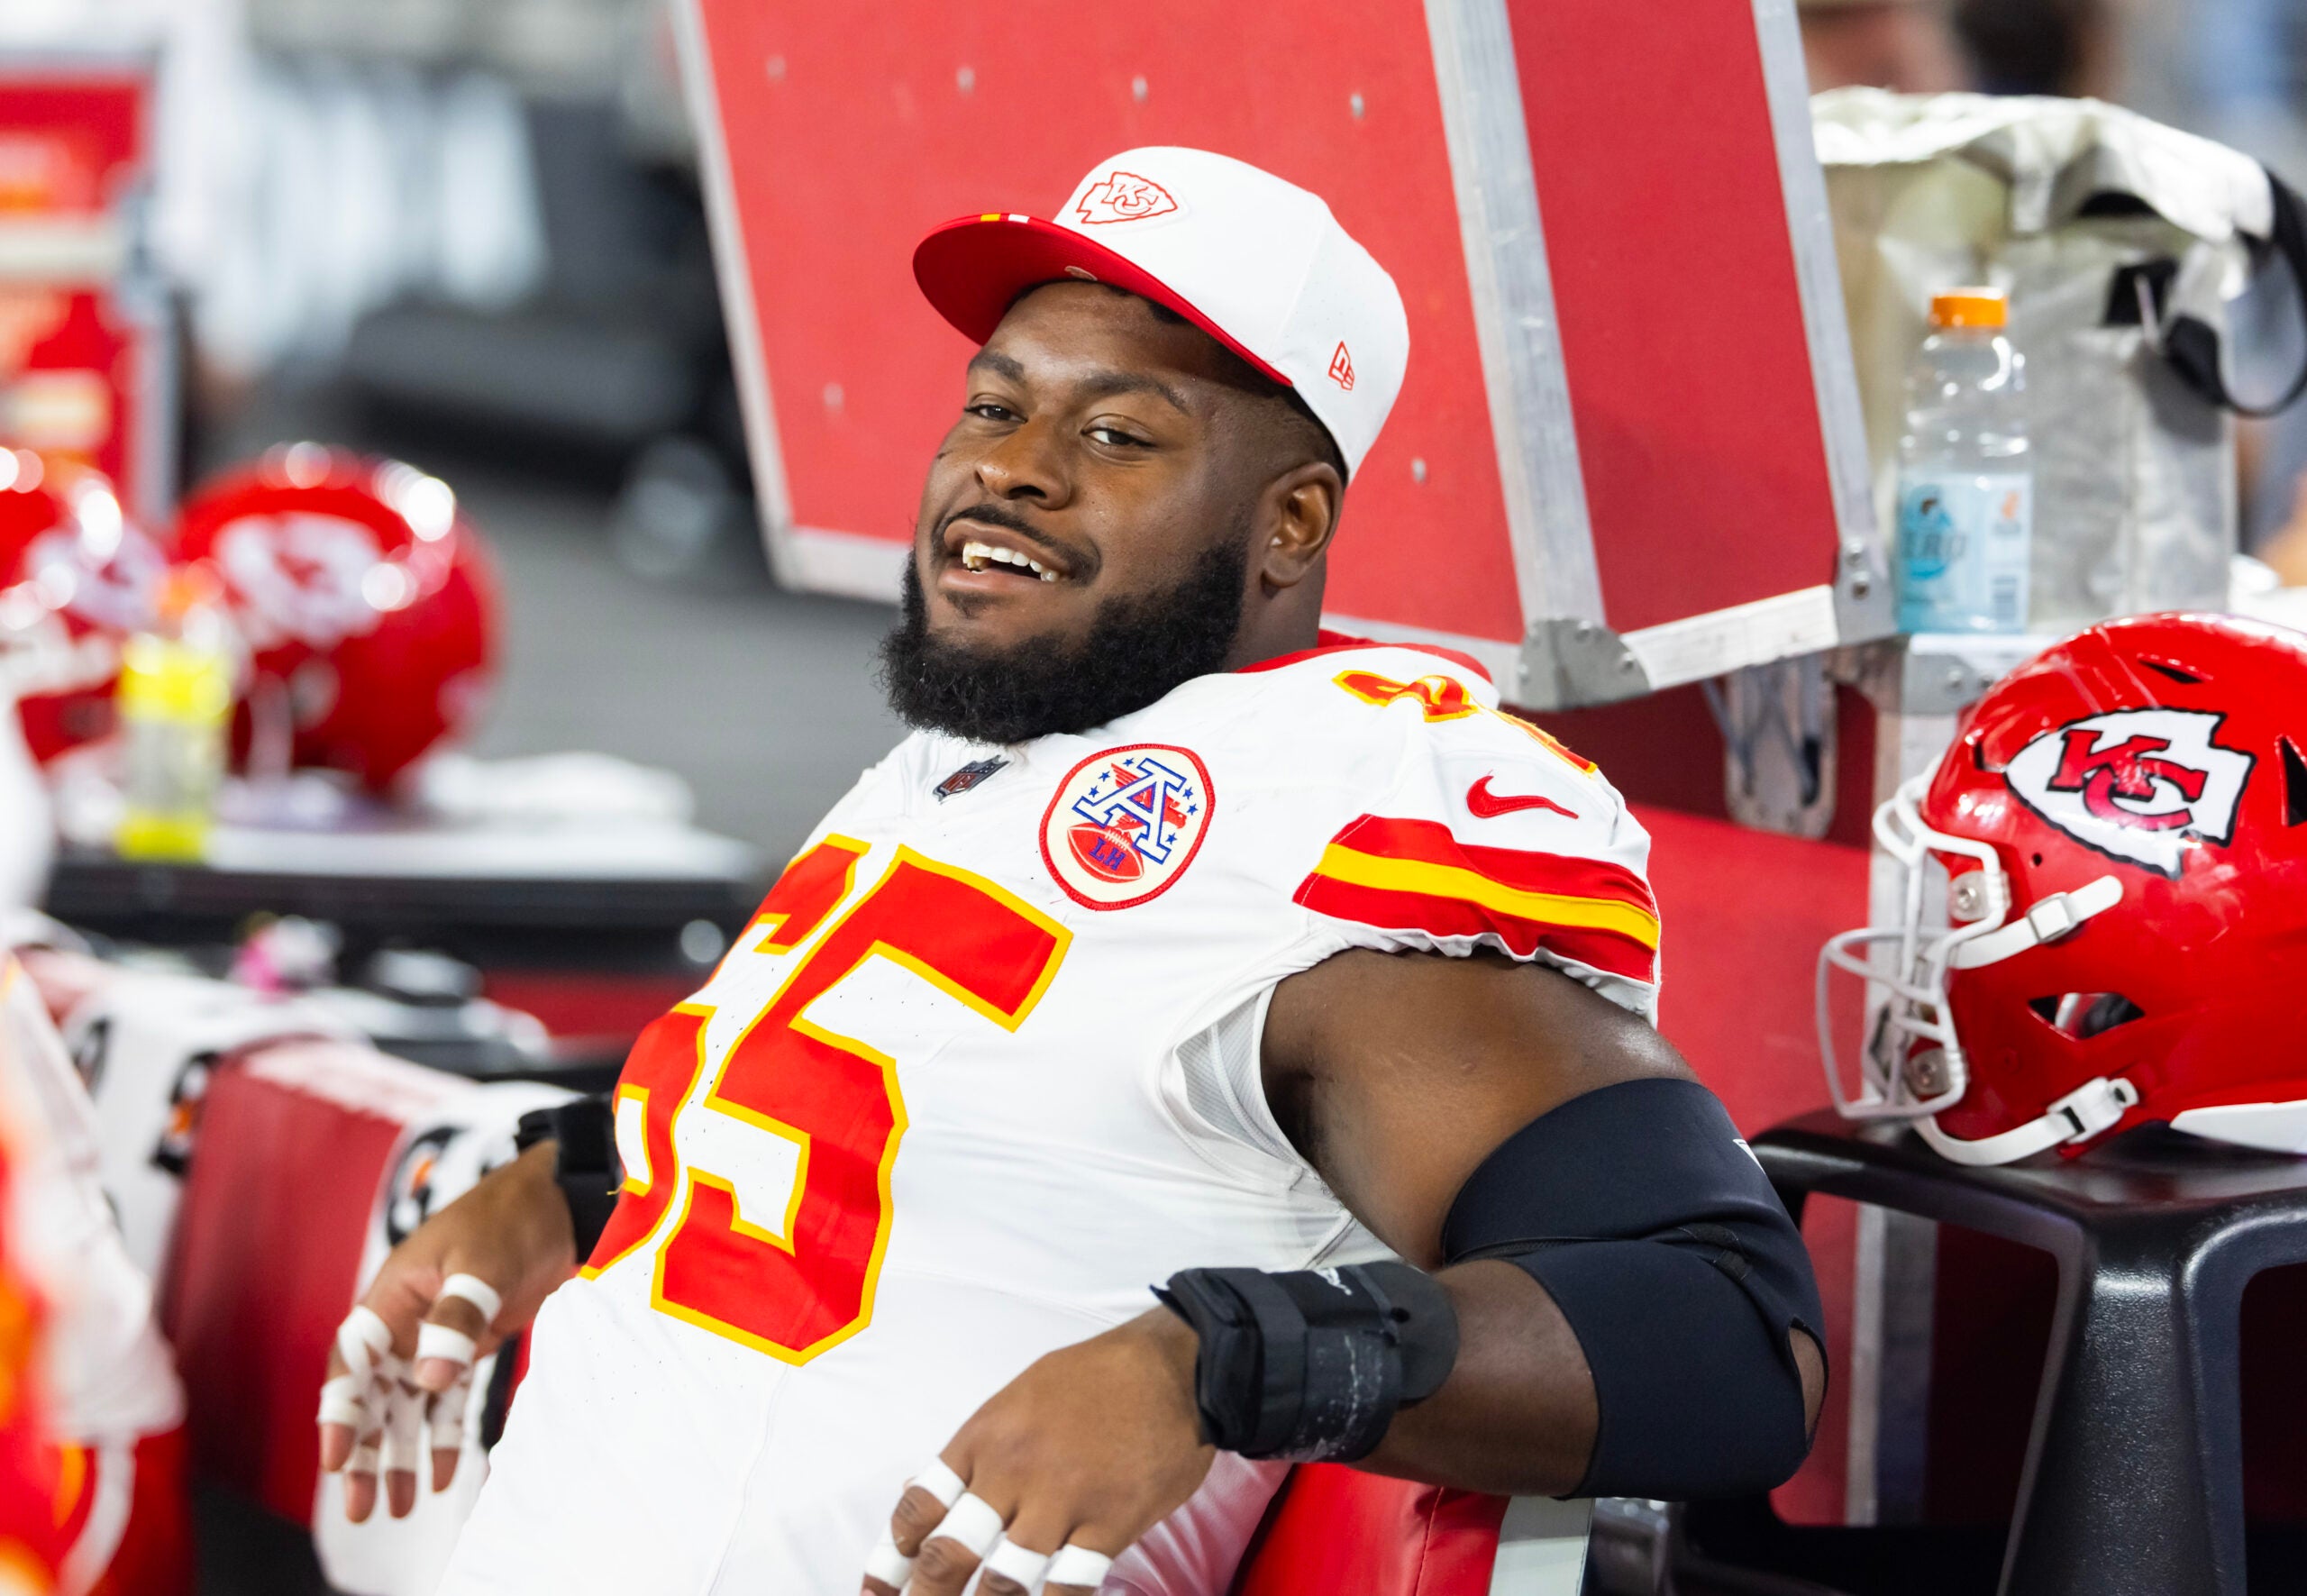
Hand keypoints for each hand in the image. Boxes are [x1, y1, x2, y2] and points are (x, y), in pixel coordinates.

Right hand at [316, 1142, 576, 1520]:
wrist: (562, 1201)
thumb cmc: (512, 1217)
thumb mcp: (482, 1262)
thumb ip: (456, 1318)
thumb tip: (429, 1379)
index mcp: (392, 1296)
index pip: (354, 1363)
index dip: (340, 1413)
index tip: (336, 1458)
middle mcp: (406, 1320)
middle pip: (374, 1396)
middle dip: (364, 1452)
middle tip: (361, 1507)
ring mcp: (438, 1335)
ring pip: (408, 1406)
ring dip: (400, 1454)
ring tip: (398, 1508)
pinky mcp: (472, 1344)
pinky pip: (448, 1400)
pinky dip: (445, 1436)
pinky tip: (444, 1476)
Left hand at [862, 1309, 1212, 1595]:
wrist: (1174, 1368)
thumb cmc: (1094, 1379)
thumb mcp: (1020, 1396)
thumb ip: (975, 1450)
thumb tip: (919, 1491)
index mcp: (984, 1437)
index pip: (918, 1506)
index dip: (891, 1559)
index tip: (878, 1589)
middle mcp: (1012, 1472)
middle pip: (947, 1555)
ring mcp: (1061, 1501)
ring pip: (1002, 1583)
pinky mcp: (1109, 1525)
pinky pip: (1069, 1587)